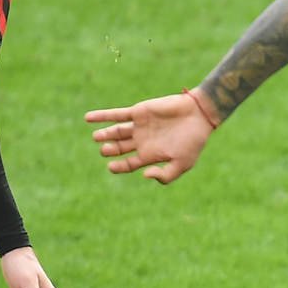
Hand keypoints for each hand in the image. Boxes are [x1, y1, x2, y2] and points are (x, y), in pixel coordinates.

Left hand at [86, 91, 214, 183]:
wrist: (199, 115)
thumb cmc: (194, 141)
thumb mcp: (183, 164)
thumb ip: (166, 175)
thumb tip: (144, 175)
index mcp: (151, 155)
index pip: (129, 164)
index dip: (118, 167)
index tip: (110, 167)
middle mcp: (143, 141)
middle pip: (120, 147)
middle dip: (110, 149)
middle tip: (104, 150)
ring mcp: (139, 126)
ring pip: (116, 132)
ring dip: (105, 134)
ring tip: (96, 137)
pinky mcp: (139, 112)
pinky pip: (117, 114)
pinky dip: (102, 116)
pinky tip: (88, 118)